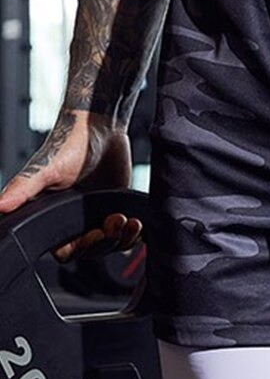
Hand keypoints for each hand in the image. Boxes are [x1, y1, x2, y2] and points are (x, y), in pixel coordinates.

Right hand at [0, 109, 142, 260]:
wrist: (100, 128)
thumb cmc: (68, 144)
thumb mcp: (44, 168)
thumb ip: (23, 188)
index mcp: (53, 216)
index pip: (66, 251)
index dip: (81, 248)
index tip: (93, 233)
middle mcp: (76, 220)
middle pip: (93, 250)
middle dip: (106, 240)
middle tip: (115, 220)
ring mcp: (98, 215)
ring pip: (112, 244)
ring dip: (123, 238)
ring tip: (129, 221)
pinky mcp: (118, 208)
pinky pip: (128, 233)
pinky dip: (134, 234)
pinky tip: (138, 222)